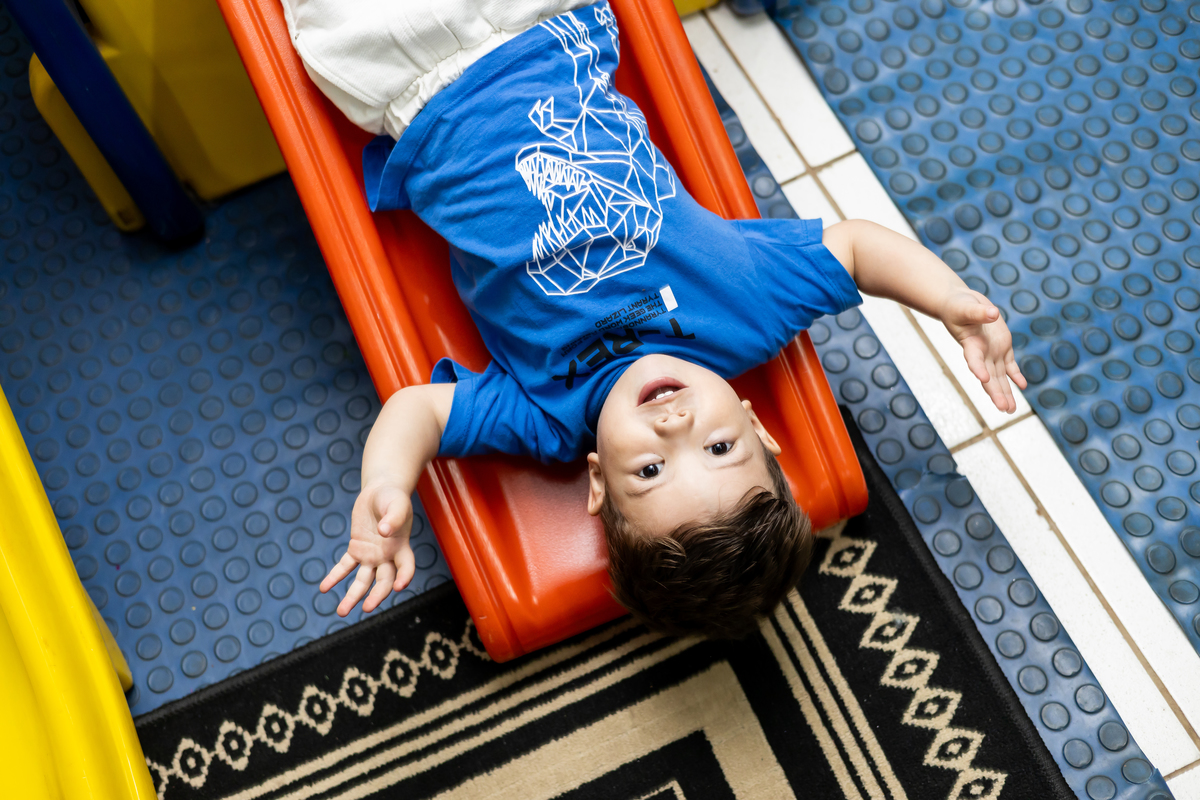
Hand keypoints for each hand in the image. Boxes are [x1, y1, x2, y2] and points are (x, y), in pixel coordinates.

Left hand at [320, 483, 416, 615]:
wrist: (381, 490)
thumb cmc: (394, 497)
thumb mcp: (397, 504)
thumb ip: (393, 518)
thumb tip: (385, 532)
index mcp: (401, 547)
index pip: (406, 567)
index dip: (404, 577)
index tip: (398, 587)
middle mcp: (387, 556)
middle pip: (383, 581)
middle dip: (376, 596)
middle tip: (367, 608)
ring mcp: (371, 555)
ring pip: (363, 580)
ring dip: (353, 596)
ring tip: (341, 612)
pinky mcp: (356, 549)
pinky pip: (345, 566)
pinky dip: (335, 577)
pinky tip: (324, 588)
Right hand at [940, 289, 1026, 412]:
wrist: (961, 305)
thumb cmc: (958, 306)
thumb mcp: (965, 307)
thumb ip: (979, 312)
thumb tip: (994, 314)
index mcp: (970, 344)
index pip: (973, 360)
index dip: (978, 369)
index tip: (983, 379)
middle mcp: (981, 353)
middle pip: (989, 376)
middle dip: (996, 393)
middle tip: (1004, 408)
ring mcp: (992, 352)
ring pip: (1000, 376)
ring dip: (1006, 392)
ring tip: (1010, 410)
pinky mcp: (1002, 347)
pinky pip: (1010, 365)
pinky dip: (1016, 376)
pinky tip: (1022, 386)